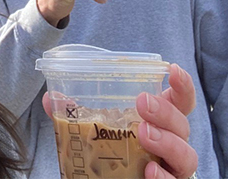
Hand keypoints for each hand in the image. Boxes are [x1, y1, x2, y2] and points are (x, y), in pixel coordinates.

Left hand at [41, 63, 197, 178]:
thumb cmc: (110, 148)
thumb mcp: (93, 127)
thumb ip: (75, 112)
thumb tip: (52, 98)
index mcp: (157, 120)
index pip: (180, 100)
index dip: (182, 85)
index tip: (172, 70)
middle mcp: (171, 142)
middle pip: (182, 124)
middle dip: (165, 111)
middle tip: (142, 103)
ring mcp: (171, 167)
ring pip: (186, 155)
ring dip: (168, 142)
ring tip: (144, 133)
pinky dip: (163, 178)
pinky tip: (149, 169)